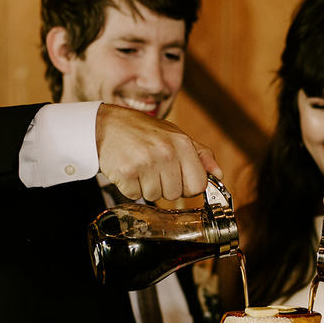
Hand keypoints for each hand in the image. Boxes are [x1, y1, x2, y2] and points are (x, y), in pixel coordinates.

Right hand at [95, 102, 222, 201]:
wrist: (105, 125)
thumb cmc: (141, 131)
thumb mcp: (174, 135)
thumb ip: (200, 154)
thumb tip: (218, 175)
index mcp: (182, 143)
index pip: (198, 185)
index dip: (187, 186)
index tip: (177, 177)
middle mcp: (166, 152)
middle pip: (176, 194)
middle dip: (164, 186)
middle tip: (152, 167)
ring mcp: (146, 162)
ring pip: (155, 196)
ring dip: (146, 186)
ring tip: (139, 167)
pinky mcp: (127, 173)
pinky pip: (135, 195)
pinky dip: (129, 187)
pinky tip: (127, 170)